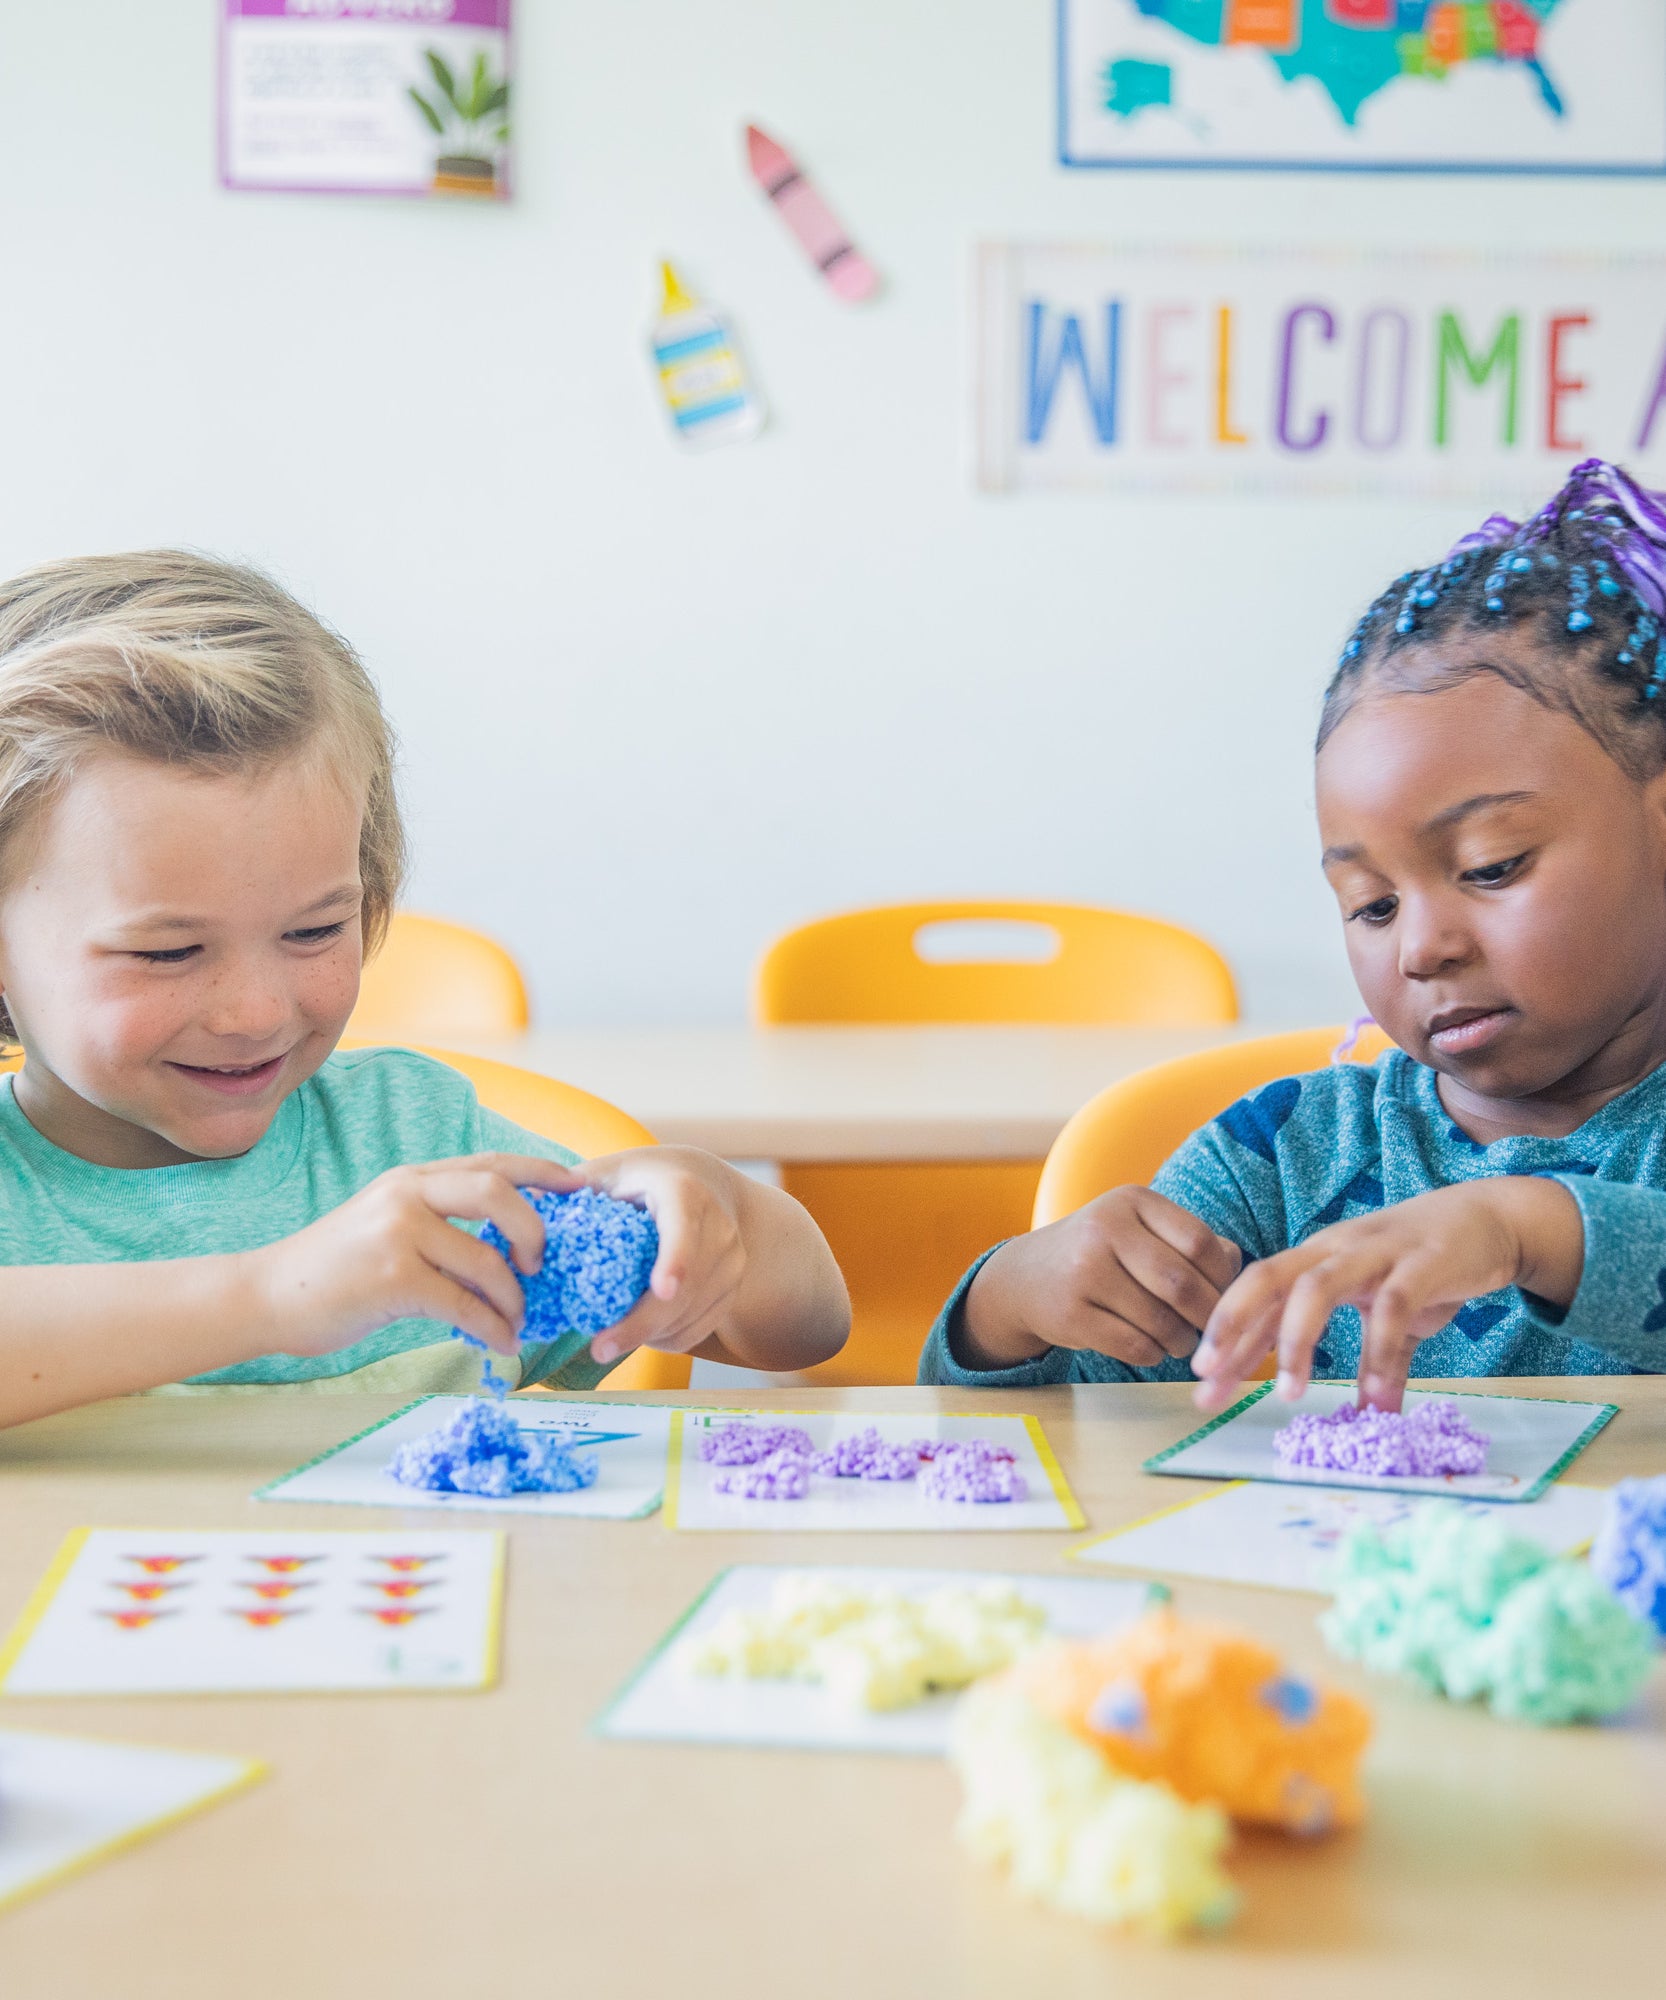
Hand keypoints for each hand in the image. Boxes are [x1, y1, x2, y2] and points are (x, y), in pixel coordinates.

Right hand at [250, 1153, 578, 1358]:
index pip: (491, 1163)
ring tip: (519, 1320)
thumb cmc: (334, 1269)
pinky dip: (492, 1327)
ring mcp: (399, 1233)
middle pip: (498, 1192)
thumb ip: (438, 1221)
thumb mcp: (387, 1224)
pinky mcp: (392, 1278)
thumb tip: (506, 1246)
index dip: (542, 1171)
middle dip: (536, 1229)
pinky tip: (500, 1343)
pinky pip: (464, 1303)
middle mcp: (408, 1194)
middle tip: (542, 1265)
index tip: (580, 1186)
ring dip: (515, 1297)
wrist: (267, 1296)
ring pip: (488, 1259)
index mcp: (413, 1178)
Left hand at [568, 1148, 747, 1364]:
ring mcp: (732, 1263)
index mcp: (685, 1192)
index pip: (685, 1229)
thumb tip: (524, 1208)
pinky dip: (664, 1339)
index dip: (676, 1260)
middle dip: (642, 1324)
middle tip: (599, 1348)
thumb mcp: (614, 1172)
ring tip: (609, 1337)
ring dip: (648, 1335)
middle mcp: (719, 1228)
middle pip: (686, 1289)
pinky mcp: (732, 1292)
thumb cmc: (647, 1180)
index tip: (660, 1288)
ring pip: (690, 1316)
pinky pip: (697, 1331)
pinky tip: (638, 1331)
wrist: (709, 1186)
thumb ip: (576, 1188)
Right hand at [957, 1187, 1242, 1372]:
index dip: (1223, 1278)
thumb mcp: (1141, 1230)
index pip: (1199, 1242)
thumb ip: (1193, 1242)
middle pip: (1182, 1284)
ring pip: (1160, 1320)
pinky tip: (1151, 1348)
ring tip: (1181, 1341)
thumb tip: (1240, 1271)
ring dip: (1181, 1341)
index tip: (1228, 1299)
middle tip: (1214, 1333)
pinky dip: (1153, 1354)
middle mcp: (1105, 1228)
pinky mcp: (1070, 1314)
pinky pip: (1134, 1345)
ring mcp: (1083, 1271)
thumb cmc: (1102, 1253)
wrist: (1026, 1277)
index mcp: (1132, 1200)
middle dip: (1208, 1317)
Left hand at [1190, 1176, 1584, 1413]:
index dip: (1227, 1336)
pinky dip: (1379, 1351)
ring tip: (1289, 1395)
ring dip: (1296, 1340)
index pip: (1257, 1296)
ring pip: (1316, 1287)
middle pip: (1266, 1278)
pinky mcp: (1422, 1262)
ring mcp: (1375, 1252)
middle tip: (1209, 1376)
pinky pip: (1393, 1307)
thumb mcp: (1390, 1312)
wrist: (1491, 1217)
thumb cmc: (1428, 1264)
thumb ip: (1376, 1359)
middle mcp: (1333, 1250)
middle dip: (1232, 1325)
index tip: (1202, 1383)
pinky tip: (1374, 1396)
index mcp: (1316, 1259)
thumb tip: (1370, 1413)